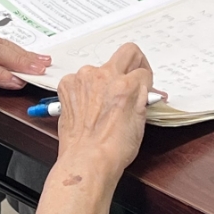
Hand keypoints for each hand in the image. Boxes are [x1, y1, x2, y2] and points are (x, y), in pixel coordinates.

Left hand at [53, 42, 152, 181]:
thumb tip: (142, 89)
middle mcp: (103, 76)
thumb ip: (141, 97)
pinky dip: (85, 88)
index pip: (143, 70)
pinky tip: (89, 106)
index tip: (143, 85)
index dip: (146, 81)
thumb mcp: (140, 121)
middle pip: (126, 53)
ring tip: (104, 104)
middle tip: (131, 79)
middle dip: (133, 64)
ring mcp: (83, 79)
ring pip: (101, 68)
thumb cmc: (112, 148)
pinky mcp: (68, 85)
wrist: (87, 160)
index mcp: (125, 85)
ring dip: (105, 80)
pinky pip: (81, 78)